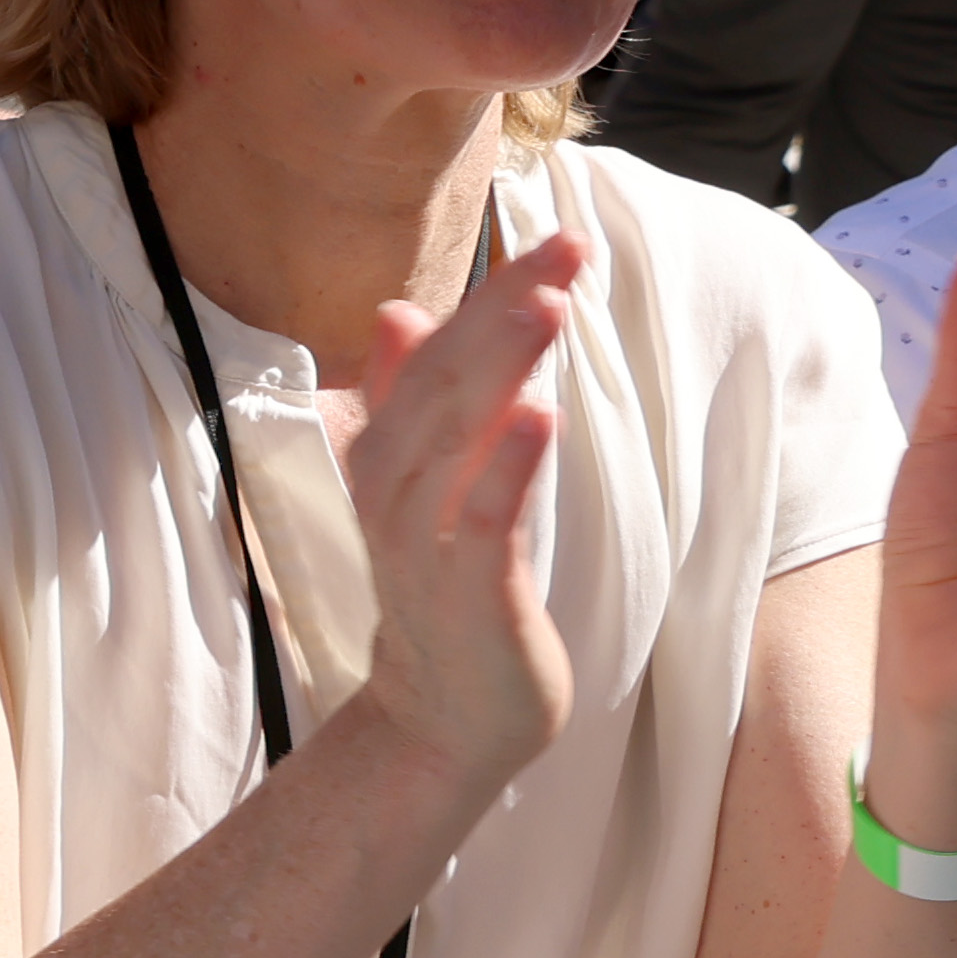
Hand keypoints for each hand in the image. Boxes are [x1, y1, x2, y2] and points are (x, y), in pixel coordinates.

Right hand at [331, 200, 595, 795]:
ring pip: (453, 440)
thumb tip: (399, 311)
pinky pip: (481, 525)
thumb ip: (413, 400)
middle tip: (566, 246)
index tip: (557, 236)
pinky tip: (536, 419)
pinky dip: (503, 470)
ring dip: (497, 370)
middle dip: (504, 310)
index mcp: (390, 456)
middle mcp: (397, 490)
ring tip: (546, 307)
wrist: (440, 721)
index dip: (494, 294)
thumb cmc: (447, 596)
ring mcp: (427, 544)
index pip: (440, 355)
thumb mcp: (425, 488)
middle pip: (445, 382)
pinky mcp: (466, 597)